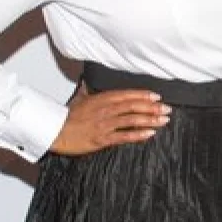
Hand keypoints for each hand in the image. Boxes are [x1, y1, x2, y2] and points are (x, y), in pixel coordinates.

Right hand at [51, 89, 169, 155]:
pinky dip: (138, 134)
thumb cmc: (66, 117)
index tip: (157, 97)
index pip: (128, 95)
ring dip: (150, 120)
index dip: (144, 95)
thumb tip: (86, 82)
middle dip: (152, 107)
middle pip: (134, 106)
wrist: (55, 131)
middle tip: (167, 109)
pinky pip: (124, 135)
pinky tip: (150, 134)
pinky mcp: (102, 138)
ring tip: (164, 120)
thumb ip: (86, 91)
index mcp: (102, 99)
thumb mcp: (78, 100)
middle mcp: (106, 110)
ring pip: (132, 119)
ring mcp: (105, 124)